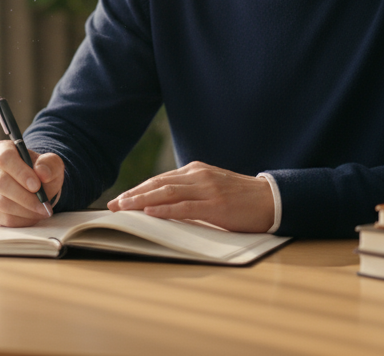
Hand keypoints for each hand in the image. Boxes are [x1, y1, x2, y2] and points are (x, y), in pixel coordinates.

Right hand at [0, 140, 63, 226]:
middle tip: (44, 205)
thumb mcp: (51, 163)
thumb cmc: (41, 171)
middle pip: (1, 183)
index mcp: (2, 149)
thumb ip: (49, 164)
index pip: (5, 158)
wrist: (35, 185)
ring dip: (25, 210)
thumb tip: (42, 173)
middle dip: (25, 197)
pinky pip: (1, 217)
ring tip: (41, 211)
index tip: (37, 186)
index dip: (20, 173)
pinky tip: (32, 216)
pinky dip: (20, 220)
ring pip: (1, 202)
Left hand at [107, 161, 274, 232]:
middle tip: (112, 205)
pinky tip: (149, 213)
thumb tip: (164, 203)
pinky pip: (184, 207)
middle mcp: (198, 176)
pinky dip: (164, 210)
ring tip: (123, 209)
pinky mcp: (215, 205)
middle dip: (132, 195)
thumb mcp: (212, 187)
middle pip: (157, 184)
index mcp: (196, 170)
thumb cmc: (241, 198)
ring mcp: (206, 189)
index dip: (137, 189)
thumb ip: (190, 191)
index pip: (159, 179)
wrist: (270, 199)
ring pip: (165, 193)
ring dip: (141, 201)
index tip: (119, 199)